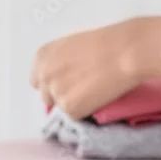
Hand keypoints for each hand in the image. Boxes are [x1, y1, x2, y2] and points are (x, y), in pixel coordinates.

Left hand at [30, 19, 144, 120]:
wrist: (123, 52)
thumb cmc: (106, 43)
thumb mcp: (73, 45)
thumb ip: (60, 62)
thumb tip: (63, 77)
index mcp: (43, 57)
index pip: (37, 80)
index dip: (53, 83)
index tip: (66, 83)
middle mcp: (44, 74)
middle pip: (46, 96)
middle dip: (62, 95)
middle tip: (84, 89)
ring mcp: (55, 92)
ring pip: (61, 107)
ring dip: (75, 103)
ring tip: (94, 90)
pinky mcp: (69, 108)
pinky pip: (75, 116)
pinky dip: (86, 111)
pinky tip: (99, 97)